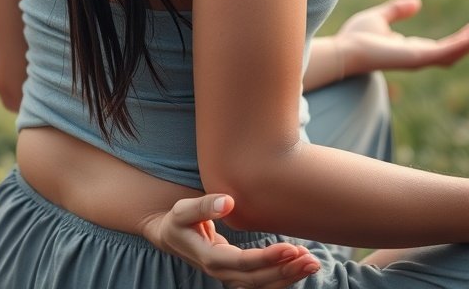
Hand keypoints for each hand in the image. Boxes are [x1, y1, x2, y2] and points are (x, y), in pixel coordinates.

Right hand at [141, 192, 319, 287]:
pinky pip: (261, 283)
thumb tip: (229, 202)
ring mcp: (229, 277)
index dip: (268, 259)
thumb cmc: (178, 220)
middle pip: (257, 281)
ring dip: (287, 277)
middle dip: (285, 271)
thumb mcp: (184, 209)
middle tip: (309, 258)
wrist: (170, 235)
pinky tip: (298, 266)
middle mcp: (221, 274)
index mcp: (209, 259)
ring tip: (311, 263)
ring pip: (262, 286)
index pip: (243, 264)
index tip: (290, 247)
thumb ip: (205, 205)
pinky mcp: (237, 274)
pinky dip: (281, 278)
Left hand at [336, 0, 468, 77]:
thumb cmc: (355, 38)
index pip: (441, 48)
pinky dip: (459, 45)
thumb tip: (418, 2)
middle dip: (466, 43)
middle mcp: (418, 57)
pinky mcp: (416, 57)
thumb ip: (397, 10)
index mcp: (411, 50)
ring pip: (452, 53)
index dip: (457, 40)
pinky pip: (444, 52)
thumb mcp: (380, 18)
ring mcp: (418, 59)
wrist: (343, 50)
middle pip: (451, 53)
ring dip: (466, 43)